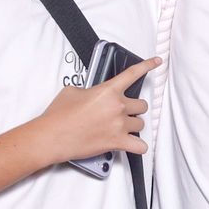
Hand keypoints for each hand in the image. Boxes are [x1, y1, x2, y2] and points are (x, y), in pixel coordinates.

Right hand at [28, 58, 158, 163]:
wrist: (51, 136)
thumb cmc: (58, 115)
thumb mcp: (72, 91)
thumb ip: (90, 90)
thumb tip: (94, 95)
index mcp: (107, 91)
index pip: (132, 74)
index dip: (147, 66)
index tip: (156, 62)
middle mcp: (117, 107)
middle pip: (142, 105)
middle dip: (134, 108)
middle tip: (123, 112)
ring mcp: (119, 125)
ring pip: (141, 124)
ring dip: (133, 125)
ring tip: (120, 128)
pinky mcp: (117, 142)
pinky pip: (140, 146)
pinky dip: (138, 146)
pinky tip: (131, 144)